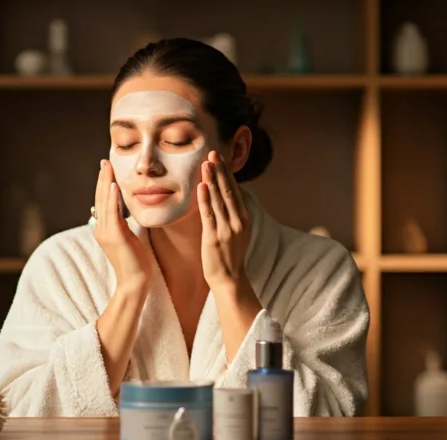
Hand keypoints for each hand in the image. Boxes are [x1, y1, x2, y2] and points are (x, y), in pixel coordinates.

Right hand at [93, 159, 151, 289]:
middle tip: (104, 162)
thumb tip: (123, 213)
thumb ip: (123, 225)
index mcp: (104, 229)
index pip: (103, 202)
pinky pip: (112, 214)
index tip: (107, 169)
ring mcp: (106, 233)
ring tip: (107, 167)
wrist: (135, 282)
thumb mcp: (128, 238)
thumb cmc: (136, 262)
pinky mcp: (115, 237)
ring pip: (104, 202)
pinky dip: (112, 199)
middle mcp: (101, 229)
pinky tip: (113, 186)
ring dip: (106, 183)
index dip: (104, 184)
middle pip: (101, 198)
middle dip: (103, 179)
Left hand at [197, 150, 251, 292]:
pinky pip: (209, 214)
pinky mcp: (214, 237)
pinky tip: (202, 186)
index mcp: (244, 218)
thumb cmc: (229, 256)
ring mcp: (227, 229)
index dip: (226, 173)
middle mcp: (238, 221)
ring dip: (212, 179)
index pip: (235, 190)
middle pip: (228, 191)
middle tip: (213, 152)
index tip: (219, 158)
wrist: (229, 279)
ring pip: (219, 199)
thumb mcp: (235, 232)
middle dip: (220, 171)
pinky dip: (205, 199)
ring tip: (206, 163)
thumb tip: (223, 196)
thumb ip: (231, 214)